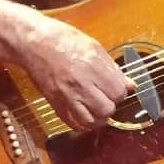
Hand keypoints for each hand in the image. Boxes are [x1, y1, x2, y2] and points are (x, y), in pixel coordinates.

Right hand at [23, 17, 134, 132]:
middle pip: (107, 109)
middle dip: (111, 105)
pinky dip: (83, 123)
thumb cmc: (62, 39)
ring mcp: (66, 95)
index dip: (120, 91)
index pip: (118, 92)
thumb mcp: (93, 47)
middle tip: (106, 97)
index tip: (115, 87)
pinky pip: (74, 124)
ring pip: (92, 121)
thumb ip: (112, 68)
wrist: (33, 43)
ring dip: (98, 117)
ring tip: (97, 108)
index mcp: (92, 65)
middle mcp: (80, 83)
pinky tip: (85, 114)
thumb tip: (129, 84)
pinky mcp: (55, 103)